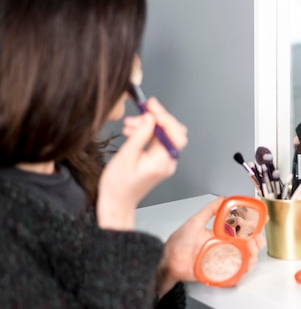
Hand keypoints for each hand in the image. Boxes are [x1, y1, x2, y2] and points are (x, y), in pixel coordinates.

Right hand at [97, 98, 187, 229]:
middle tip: (140, 112)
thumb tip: (150, 118)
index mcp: (162, 162)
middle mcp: (167, 162)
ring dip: (148, 126)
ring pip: (164, 135)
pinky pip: (157, 142)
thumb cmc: (118, 186)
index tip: (152, 106)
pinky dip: (146, 133)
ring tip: (129, 125)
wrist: (116, 202)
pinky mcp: (158, 161)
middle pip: (173, 132)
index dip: (165, 117)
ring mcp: (164, 162)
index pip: (176, 134)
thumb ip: (140, 135)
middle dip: (156, 119)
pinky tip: (132, 132)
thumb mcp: (125, 156)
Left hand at [157, 198, 266, 297]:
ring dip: (253, 254)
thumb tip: (221, 199)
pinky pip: (236, 271)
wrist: (168, 261)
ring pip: (245, 258)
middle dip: (257, 241)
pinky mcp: (219, 271)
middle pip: (248, 245)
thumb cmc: (178, 243)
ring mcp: (223, 259)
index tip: (262, 219)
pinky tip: (246, 262)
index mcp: (220, 234)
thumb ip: (209, 210)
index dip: (254, 225)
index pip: (241, 229)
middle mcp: (224, 247)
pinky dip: (244, 268)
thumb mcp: (195, 222)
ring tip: (251, 248)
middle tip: (256, 238)